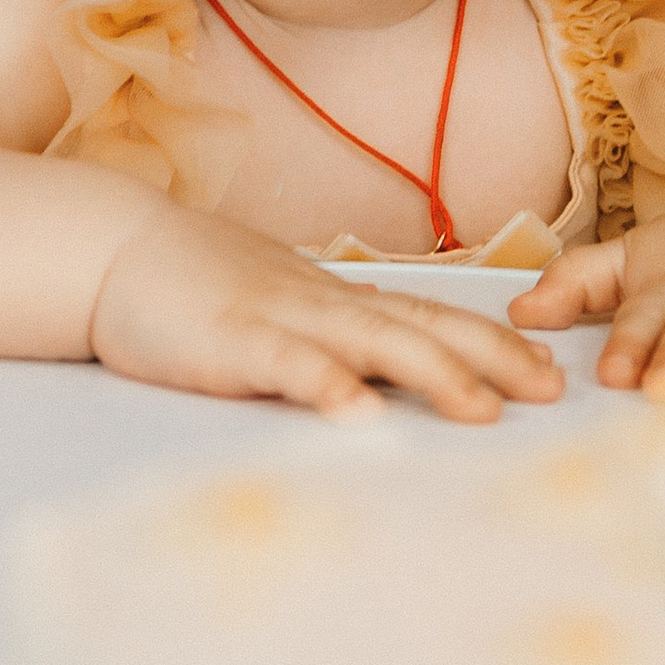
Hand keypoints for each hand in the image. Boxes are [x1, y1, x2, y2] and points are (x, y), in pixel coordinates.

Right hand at [87, 198, 564, 421]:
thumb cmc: (198, 284)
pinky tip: (358, 415)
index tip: (550, 374)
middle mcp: (324, 304)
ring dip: (433, 374)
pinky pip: (287, 365)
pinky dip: (326, 387)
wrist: (115, 248)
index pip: (432, 317)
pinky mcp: (231, 343)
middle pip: (424, 327)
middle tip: (550, 391)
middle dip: (493, 360)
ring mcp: (281, 319)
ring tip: (484, 411)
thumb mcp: (280, 303)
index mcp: (338, 300)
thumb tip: (385, 349)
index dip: (495, 344)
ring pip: (372, 342)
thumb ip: (333, 328)